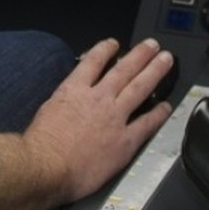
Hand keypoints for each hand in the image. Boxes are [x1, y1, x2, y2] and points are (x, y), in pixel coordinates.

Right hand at [0, 38, 173, 209]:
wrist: (48, 166)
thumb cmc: (41, 143)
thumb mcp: (47, 109)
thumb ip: (63, 101)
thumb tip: (67, 101)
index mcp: (75, 89)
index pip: (93, 61)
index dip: (106, 49)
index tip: (114, 43)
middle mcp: (98, 98)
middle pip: (124, 70)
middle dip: (140, 55)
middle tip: (153, 45)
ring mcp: (114, 118)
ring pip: (139, 88)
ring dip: (154, 72)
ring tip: (166, 61)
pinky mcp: (125, 140)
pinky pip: (146, 123)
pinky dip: (158, 114)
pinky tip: (166, 107)